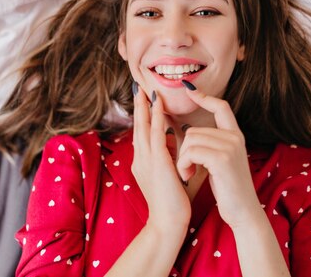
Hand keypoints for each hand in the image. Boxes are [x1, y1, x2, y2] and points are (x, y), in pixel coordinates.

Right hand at [131, 85, 190, 236]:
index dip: (142, 116)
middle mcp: (140, 159)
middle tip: (138, 88)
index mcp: (143, 162)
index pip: (141, 134)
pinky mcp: (157, 162)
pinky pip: (156, 134)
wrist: (167, 222)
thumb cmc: (170, 202)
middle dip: (139, 107)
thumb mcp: (167, 175)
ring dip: (145, 107)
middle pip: (138, 126)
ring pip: (144, 127)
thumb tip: (173, 141)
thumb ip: (166, 157)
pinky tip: (159, 106)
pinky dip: (156, 118)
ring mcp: (146, 160)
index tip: (143, 100)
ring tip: (146, 90)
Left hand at [176, 85, 262, 228]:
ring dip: (182, 159)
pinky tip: (188, 176)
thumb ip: (213, 144)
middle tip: (186, 168)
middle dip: (184, 150)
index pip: (221, 107)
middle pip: (194, 130)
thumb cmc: (228, 189)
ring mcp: (230, 146)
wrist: (243, 212)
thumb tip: (191, 133)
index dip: (205, 97)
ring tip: (188, 173)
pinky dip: (184, 164)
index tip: (189, 89)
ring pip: (190, 140)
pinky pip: (191, 151)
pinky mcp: (222, 158)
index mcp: (235, 135)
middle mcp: (235, 137)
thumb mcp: (222, 161)